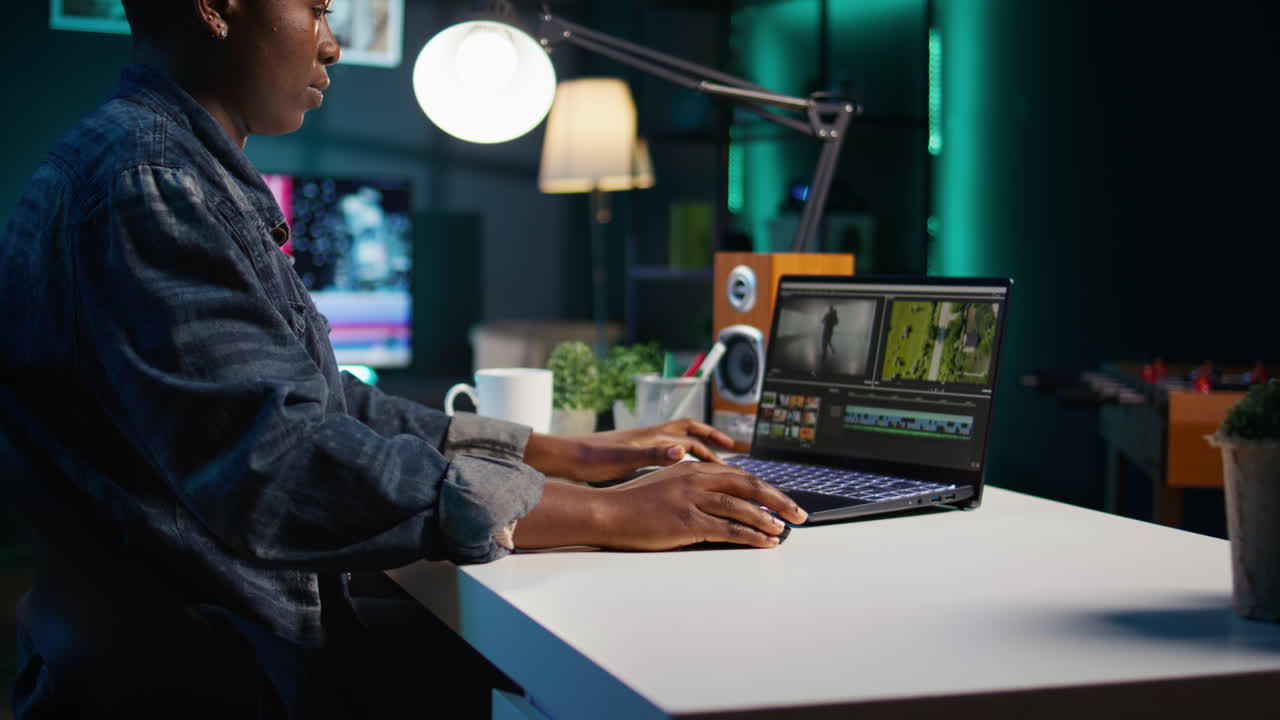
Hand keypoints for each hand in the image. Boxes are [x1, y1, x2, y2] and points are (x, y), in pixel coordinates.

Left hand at [524, 419, 735, 483]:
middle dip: (709, 440)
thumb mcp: (625, 459)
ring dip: (695, 450)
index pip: (691, 434)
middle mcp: (650, 437)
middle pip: (688, 433)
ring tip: (709, 465)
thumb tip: (681, 451)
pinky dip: (678, 459)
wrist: (567, 458)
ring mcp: (641, 445)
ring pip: (677, 442)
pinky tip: (679, 475)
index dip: (713, 440)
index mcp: (653, 437)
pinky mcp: (632, 455)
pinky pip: (664, 453)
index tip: (731, 449)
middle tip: (728, 453)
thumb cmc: (594, 459)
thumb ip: (654, 455)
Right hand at [593, 462, 807, 549]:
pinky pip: (729, 529)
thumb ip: (692, 488)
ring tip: (785, 529)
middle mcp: (696, 479)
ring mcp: (692, 499)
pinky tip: (766, 542)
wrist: (606, 512)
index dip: (765, 488)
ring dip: (769, 519)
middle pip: (749, 486)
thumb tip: (718, 500)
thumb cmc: (632, 505)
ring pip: (742, 507)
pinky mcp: (687, 521)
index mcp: (693, 469)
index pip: (739, 475)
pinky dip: (752, 536)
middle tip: (799, 513)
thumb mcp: (665, 486)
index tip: (782, 500)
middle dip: (778, 500)